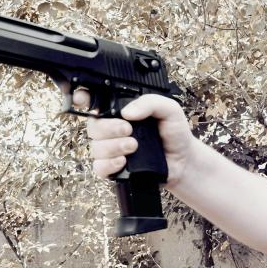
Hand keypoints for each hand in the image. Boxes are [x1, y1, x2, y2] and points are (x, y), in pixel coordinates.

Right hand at [75, 91, 194, 187]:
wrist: (184, 161)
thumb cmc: (175, 133)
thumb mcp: (169, 110)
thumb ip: (150, 102)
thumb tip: (127, 112)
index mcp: (121, 112)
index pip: (94, 103)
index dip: (82, 99)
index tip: (82, 100)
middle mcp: (112, 129)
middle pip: (93, 126)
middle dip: (108, 128)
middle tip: (128, 130)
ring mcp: (112, 149)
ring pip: (95, 147)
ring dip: (113, 147)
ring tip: (134, 147)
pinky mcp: (114, 168)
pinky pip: (99, 167)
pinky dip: (108, 164)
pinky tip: (123, 162)